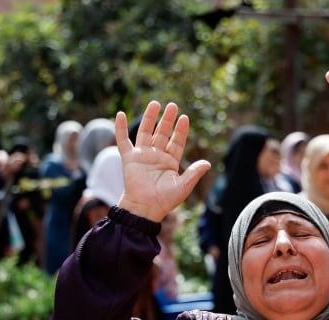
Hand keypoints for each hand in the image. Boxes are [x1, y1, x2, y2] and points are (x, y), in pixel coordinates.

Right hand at [115, 101, 210, 222]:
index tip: (184, 118)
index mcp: (170, 162)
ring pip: (146, 132)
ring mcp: (143, 156)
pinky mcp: (129, 158)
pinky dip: (120, 128)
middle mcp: (156, 156)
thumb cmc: (164, 200)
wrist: (145, 208)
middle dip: (167, 119)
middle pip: (162, 133)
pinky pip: (123, 141)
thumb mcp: (183, 186)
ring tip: (155, 103)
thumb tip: (208, 163)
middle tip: (172, 105)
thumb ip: (194, 173)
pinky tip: (120, 114)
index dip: (180, 130)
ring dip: (150, 118)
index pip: (177, 142)